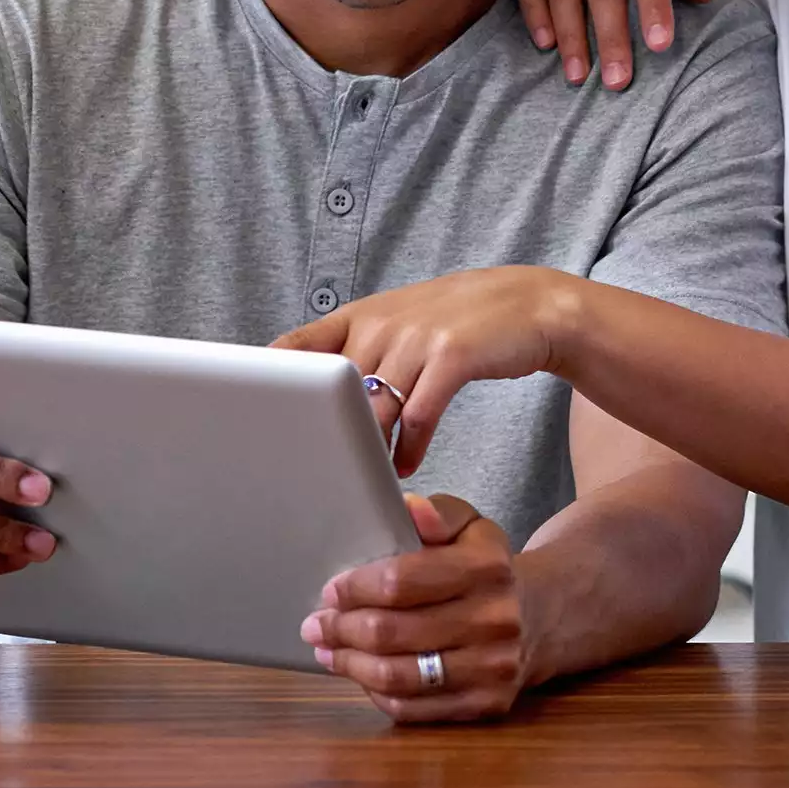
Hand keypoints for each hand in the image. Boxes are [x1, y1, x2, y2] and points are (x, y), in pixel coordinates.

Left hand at [275, 267, 564, 476]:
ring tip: (365, 482)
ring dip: (368, 453)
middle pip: (333, 395)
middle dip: (326, 438)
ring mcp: (417, 338)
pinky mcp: (452, 357)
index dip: (273, 384)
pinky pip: (419, 417)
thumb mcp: (402, 321)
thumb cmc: (459, 320)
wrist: (530, 305)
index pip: (298, 347)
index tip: (257, 422)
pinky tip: (405, 466)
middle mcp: (382, 324)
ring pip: (373, 411)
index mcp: (362, 315)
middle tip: (319, 476)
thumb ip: (362, 351)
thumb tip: (318, 398)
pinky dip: (409, 449)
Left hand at [301, 494, 530, 722]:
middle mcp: (495, 620)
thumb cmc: (487, 568)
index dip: (355, 588)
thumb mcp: (470, 527)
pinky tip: (362, 675)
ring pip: (399, 675)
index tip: (331, 590)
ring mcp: (493, 667)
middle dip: (342, 628)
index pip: (400, 581)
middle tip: (316, 624)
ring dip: (351, 664)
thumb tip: (409, 508)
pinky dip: (377, 692)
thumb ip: (438, 513)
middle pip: (392, 632)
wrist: (541, 616)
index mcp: (486, 567)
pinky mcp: (487, 704)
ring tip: (329, 652)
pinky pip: (414, 707)